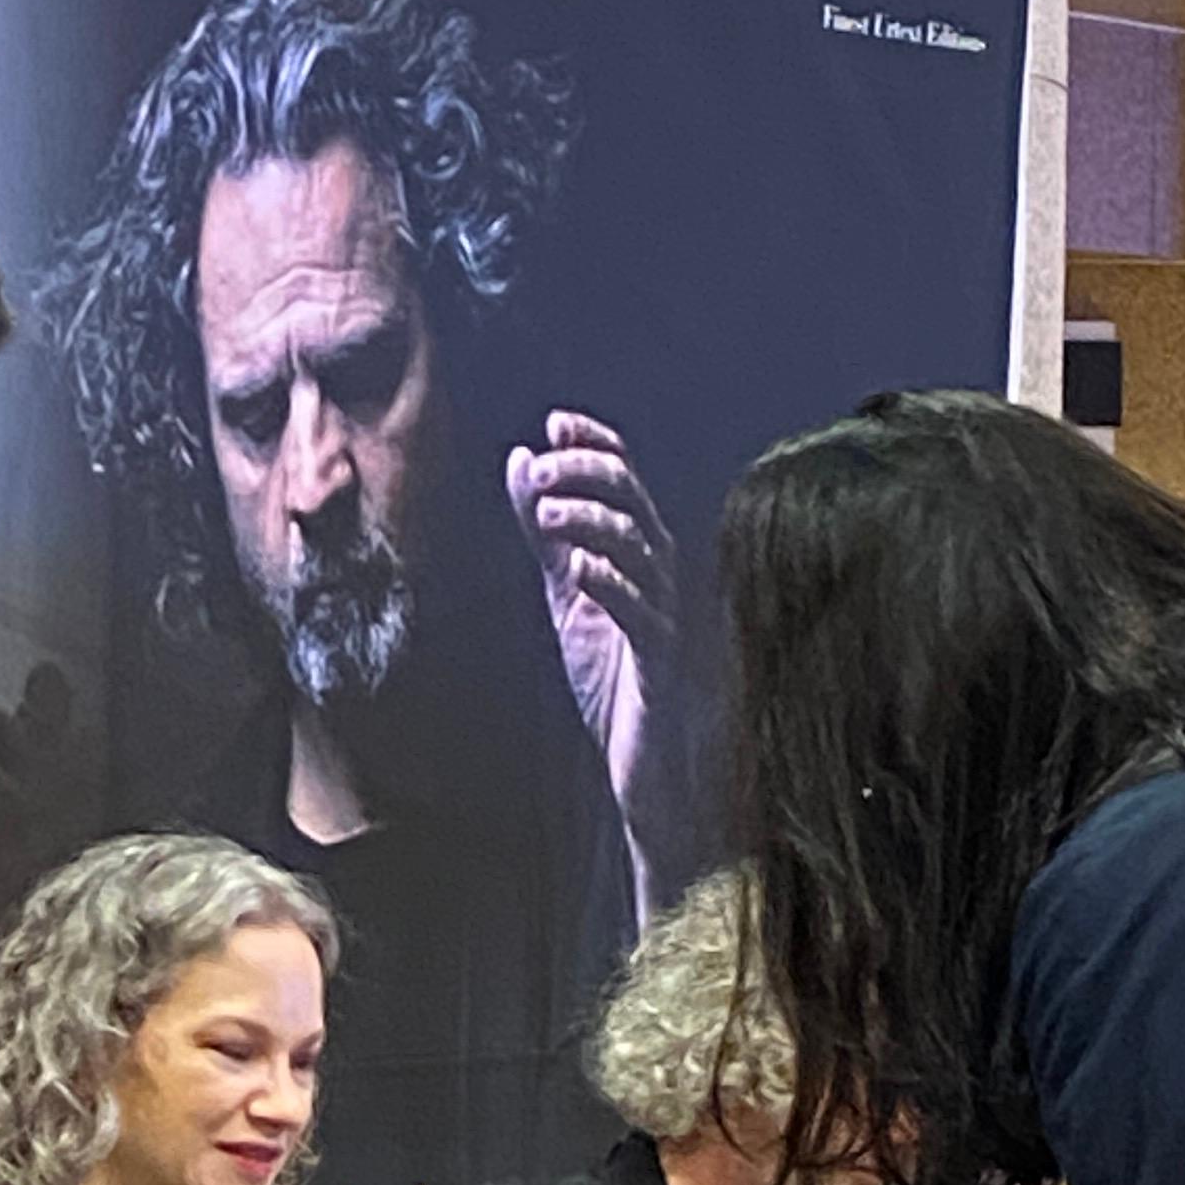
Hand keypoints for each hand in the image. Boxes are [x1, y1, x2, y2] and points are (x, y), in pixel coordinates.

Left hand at [505, 407, 672, 843]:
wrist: (642, 761)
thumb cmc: (611, 675)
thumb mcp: (565, 592)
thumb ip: (544, 531)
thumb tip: (520, 458)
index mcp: (638, 550)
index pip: (625, 477)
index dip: (594, 444)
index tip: (554, 422)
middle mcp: (659, 572)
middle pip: (632, 500)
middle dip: (585, 475)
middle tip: (539, 471)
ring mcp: (664, 614)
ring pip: (639, 548)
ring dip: (591, 523)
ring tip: (545, 514)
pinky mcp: (660, 660)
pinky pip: (643, 613)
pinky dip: (613, 585)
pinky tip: (580, 569)